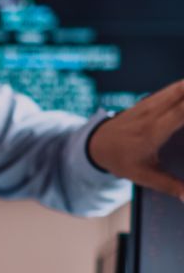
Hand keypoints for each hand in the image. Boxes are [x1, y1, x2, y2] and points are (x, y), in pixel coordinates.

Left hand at [88, 80, 183, 198]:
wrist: (97, 144)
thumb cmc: (121, 161)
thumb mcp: (144, 176)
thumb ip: (170, 186)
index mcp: (151, 132)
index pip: (180, 113)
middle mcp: (152, 113)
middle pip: (182, 92)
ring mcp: (150, 103)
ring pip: (179, 86)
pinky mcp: (150, 98)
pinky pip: (174, 87)